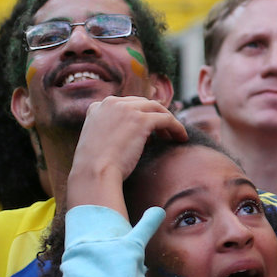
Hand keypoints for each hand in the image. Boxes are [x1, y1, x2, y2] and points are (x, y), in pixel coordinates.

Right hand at [67, 96, 186, 213]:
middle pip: (143, 103)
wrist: (94, 174)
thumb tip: (130, 134)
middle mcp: (112, 103)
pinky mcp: (141, 120)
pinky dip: (177, 128)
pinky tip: (181, 138)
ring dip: (168, 121)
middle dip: (155, 116)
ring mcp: (127, 109)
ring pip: (157, 109)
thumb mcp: (97, 140)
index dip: (139, 115)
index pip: (126, 104)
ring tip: (174, 137)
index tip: (147, 129)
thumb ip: (109, 130)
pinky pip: (167, 119)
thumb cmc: (95, 166)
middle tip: (164, 132)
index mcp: (98, 107)